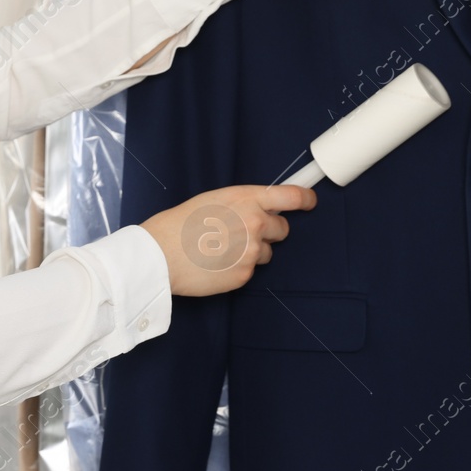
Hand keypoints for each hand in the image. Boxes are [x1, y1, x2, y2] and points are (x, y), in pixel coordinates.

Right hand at [140, 184, 314, 295]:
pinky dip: (238, 267)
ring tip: (222, 249)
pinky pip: (251, 269)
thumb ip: (242, 203)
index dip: (306, 199)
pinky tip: (217, 263)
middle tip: (243, 232)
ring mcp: (252, 251)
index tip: (310, 202)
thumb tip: (260, 209)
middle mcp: (255, 223)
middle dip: (269, 231)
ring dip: (252, 251)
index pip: (291, 196)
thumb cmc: (179, 224)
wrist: (160, 254)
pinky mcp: (245, 274)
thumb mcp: (213, 200)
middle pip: (282, 229)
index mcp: (246, 198)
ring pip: (267, 252)